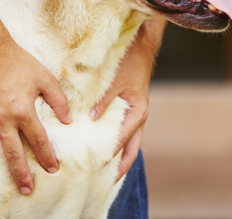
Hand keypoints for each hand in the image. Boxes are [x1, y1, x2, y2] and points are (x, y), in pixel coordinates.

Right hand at [0, 36, 70, 194]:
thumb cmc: (19, 63)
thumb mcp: (45, 78)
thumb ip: (58, 99)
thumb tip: (68, 119)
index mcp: (24, 112)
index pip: (39, 140)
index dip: (47, 156)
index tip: (52, 170)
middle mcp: (3, 120)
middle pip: (12, 153)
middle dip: (20, 174)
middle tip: (26, 190)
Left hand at [90, 17, 165, 181]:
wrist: (141, 48)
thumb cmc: (129, 63)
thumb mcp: (115, 81)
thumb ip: (103, 101)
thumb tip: (90, 119)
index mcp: (138, 112)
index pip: (122, 141)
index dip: (109, 155)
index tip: (95, 167)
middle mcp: (139, 117)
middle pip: (131, 150)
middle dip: (119, 167)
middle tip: (104, 182)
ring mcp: (136, 116)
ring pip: (129, 144)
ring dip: (119, 158)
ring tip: (104, 173)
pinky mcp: (130, 111)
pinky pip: (126, 133)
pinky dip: (117, 144)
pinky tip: (104, 150)